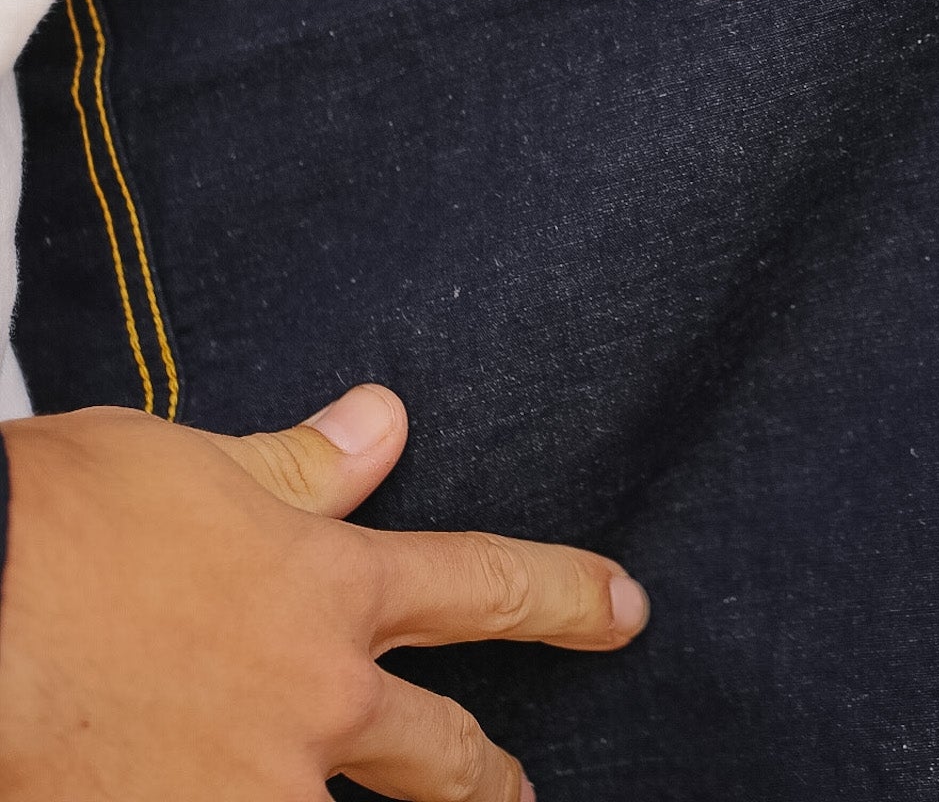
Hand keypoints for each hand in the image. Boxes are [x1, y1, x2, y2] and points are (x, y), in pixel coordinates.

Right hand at [0, 386, 648, 800]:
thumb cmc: (66, 515)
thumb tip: (386, 420)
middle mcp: (313, 704)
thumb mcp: (195, 467)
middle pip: (444, 760)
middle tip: (517, 790)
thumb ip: (302, 464)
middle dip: (491, 780)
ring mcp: (250, 795)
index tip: (626, 609)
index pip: (484, 585)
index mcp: (328, 588)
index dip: (566, 596)